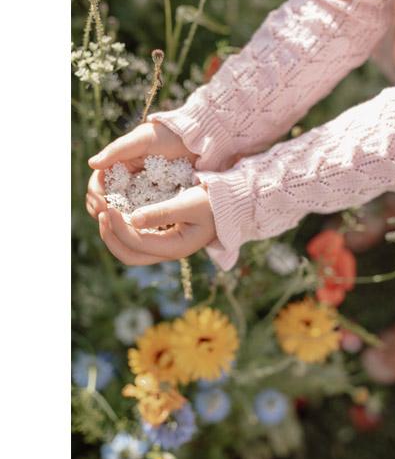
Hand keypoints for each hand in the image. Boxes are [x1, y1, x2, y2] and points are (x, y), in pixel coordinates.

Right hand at [85, 121, 197, 219]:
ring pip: (122, 212)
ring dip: (118, 221)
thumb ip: (118, 150)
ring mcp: (141, 192)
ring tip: (122, 229)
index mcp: (118, 165)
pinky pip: (142, 215)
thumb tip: (92, 164)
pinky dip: (137, 223)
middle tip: (109, 220)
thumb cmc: (167, 135)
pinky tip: (139, 230)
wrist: (196, 141)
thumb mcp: (142, 139)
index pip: (98, 184)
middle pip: (106, 201)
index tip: (102, 206)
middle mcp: (126, 180)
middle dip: (103, 212)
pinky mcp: (156, 200)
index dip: (96, 195)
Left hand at [97, 185, 215, 264]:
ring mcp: (165, 247)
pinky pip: (136, 241)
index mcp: (176, 247)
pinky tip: (117, 212)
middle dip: (110, 236)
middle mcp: (168, 252)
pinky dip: (122, 230)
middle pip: (129, 256)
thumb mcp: (189, 203)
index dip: (118, 226)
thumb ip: (162, 212)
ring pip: (130, 251)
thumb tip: (132, 219)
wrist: (230, 206)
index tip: (107, 205)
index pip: (137, 243)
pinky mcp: (163, 238)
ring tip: (104, 211)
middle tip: (100, 212)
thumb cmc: (213, 203)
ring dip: (113, 234)